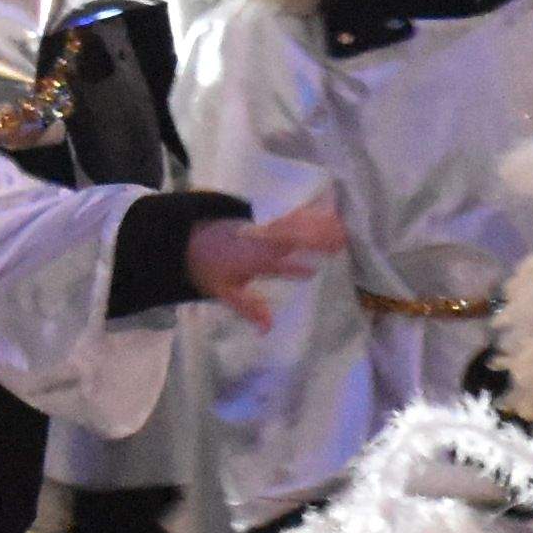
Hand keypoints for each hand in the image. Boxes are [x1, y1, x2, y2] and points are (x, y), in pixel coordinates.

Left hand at [189, 195, 344, 322]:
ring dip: (318, 222)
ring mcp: (264, 224)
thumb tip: (268, 329)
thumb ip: (248, 307)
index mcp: (254, 259)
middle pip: (293, 236)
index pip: (278, 263)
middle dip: (316, 238)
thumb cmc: (210, 268)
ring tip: (342, 224)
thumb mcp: (224, 291)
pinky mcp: (265, 216)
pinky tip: (328, 203)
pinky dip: (309, 209)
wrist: (190, 238)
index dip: (296, 268)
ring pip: (295, 220)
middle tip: (342, 242)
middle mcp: (262, 239)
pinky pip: (290, 211)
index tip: (314, 271)